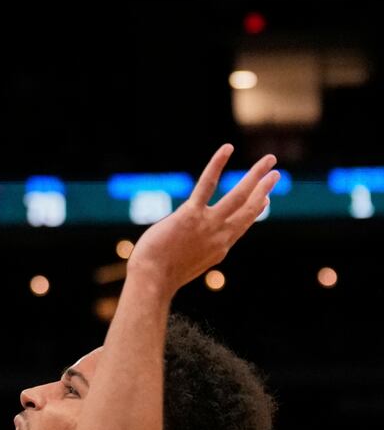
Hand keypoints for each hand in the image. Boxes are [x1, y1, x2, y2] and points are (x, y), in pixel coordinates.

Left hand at [128, 145, 279, 292]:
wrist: (153, 280)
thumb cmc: (161, 275)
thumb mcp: (187, 265)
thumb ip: (195, 251)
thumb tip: (191, 247)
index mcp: (220, 248)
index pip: (242, 225)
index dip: (255, 211)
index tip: (266, 200)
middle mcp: (221, 235)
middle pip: (250, 208)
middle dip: (264, 189)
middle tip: (276, 174)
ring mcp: (208, 224)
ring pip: (239, 195)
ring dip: (256, 175)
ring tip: (269, 160)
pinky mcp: (191, 214)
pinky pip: (207, 184)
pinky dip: (217, 165)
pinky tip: (227, 149)